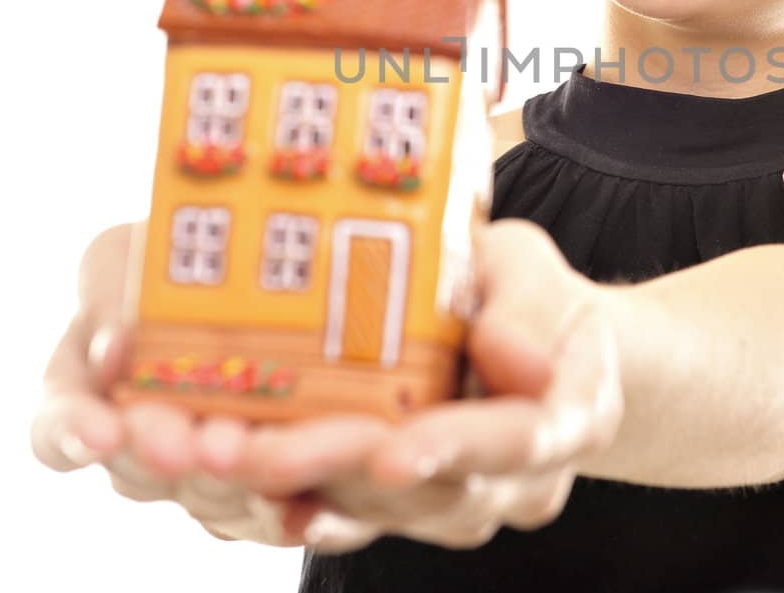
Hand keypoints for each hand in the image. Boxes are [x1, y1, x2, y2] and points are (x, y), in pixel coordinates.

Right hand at [28, 220, 322, 544]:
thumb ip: (108, 290)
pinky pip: (278, 510)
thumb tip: (113, 351)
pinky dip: (287, 506)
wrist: (283, 267)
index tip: (101, 430)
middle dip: (159, 453)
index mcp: (91, 397)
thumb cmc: (174, 257)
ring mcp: (210, 474)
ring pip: (210, 495)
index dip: (74, 435)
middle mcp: (147, 447)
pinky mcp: (278, 489)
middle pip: (139, 472)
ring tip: (242, 449)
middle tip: (179, 445)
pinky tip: (303, 503)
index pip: (59, 433)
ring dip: (224, 478)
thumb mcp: (130, 253)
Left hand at [227, 218, 624, 552]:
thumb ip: (525, 304)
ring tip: (213, 450)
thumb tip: (511, 356)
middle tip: (252, 449)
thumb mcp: (534, 268)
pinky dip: (279, 495)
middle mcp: (513, 480)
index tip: (392, 453)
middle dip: (332, 468)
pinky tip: (222, 478)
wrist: (531, 345)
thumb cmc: (528, 294)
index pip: (516, 440)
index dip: (452, 447)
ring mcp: (455, 502)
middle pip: (425, 489)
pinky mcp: (397, 509)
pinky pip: (339, 515)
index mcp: (570, 414)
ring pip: (372, 512)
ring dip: (290, 485)